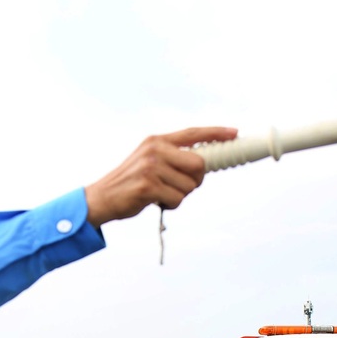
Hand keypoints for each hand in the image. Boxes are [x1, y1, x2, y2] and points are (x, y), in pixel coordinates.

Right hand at [84, 126, 237, 227]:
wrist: (102, 197)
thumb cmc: (130, 183)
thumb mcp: (148, 160)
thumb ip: (172, 157)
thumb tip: (203, 164)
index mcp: (156, 141)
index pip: (192, 133)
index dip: (216, 132)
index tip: (234, 133)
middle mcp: (155, 150)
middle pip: (198, 164)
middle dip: (195, 179)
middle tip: (181, 185)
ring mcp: (151, 167)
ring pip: (189, 186)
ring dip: (179, 195)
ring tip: (160, 193)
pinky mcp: (149, 186)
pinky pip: (177, 199)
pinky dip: (170, 205)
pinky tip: (155, 201)